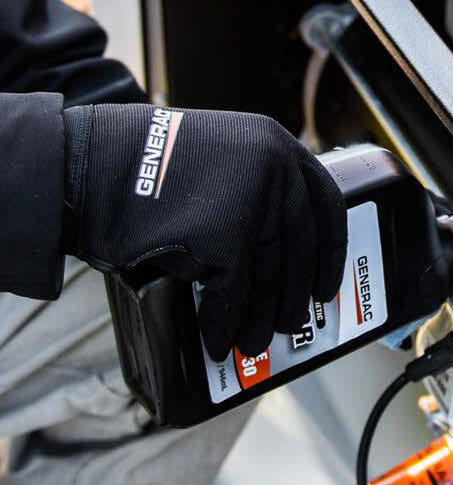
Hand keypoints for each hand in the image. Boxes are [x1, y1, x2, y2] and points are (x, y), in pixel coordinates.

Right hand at [62, 103, 346, 360]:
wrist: (89, 166)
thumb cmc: (141, 167)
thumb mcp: (217, 157)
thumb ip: (252, 187)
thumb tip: (275, 252)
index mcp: (276, 142)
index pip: (325, 202)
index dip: (330, 249)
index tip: (326, 280)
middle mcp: (275, 166)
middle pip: (301, 246)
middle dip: (295, 292)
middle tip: (294, 320)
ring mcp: (255, 198)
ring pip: (271, 273)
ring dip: (263, 315)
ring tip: (255, 341)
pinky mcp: (229, 234)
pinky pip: (238, 292)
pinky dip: (228, 323)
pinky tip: (222, 339)